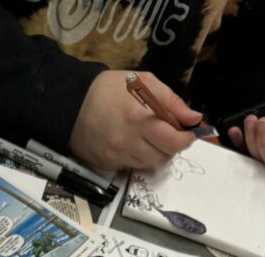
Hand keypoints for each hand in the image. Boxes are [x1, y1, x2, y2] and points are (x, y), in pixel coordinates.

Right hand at [69, 70, 201, 170]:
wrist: (71, 104)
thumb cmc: (109, 89)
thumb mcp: (143, 82)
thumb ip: (171, 101)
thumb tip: (193, 118)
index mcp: (140, 119)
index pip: (173, 141)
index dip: (185, 140)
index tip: (186, 134)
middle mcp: (128, 143)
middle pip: (163, 157)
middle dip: (171, 147)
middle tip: (167, 134)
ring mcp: (116, 157)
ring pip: (148, 164)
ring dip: (155, 153)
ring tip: (148, 137)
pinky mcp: (107, 166)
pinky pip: (131, 167)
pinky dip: (138, 157)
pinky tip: (131, 143)